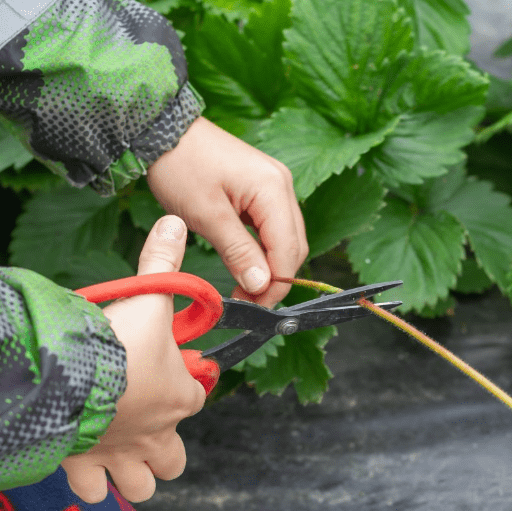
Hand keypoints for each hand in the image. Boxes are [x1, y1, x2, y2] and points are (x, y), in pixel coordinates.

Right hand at [61, 216, 205, 502]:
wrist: (68, 376)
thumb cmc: (116, 344)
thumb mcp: (148, 297)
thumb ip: (163, 262)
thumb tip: (175, 224)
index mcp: (179, 397)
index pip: (197, 395)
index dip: (188, 384)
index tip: (173, 370)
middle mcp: (156, 434)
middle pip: (173, 458)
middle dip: (164, 447)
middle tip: (147, 421)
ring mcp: (122, 455)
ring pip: (142, 483)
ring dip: (134, 471)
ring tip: (118, 446)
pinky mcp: (86, 466)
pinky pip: (92, 489)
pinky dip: (89, 480)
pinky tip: (82, 458)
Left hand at [147, 117, 308, 307]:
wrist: (164, 130)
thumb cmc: (181, 167)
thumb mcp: (206, 215)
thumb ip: (238, 252)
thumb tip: (261, 285)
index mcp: (273, 190)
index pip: (289, 250)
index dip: (275, 284)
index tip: (253, 307)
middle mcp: (283, 186)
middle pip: (294, 246)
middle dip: (275, 278)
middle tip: (246, 301)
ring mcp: (276, 185)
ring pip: (285, 238)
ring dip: (270, 265)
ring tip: (244, 286)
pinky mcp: (263, 188)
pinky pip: (273, 226)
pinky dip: (263, 248)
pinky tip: (245, 262)